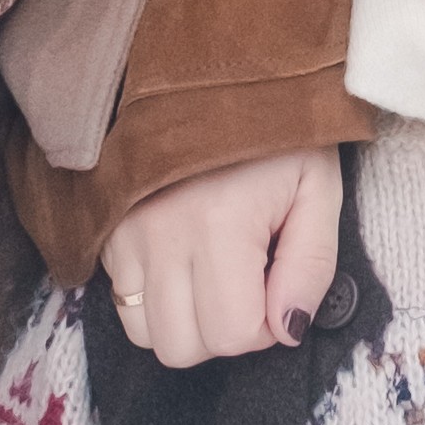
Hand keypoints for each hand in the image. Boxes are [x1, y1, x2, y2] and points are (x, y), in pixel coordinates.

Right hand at [96, 146, 342, 363]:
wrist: (210, 76)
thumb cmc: (275, 133)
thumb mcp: (318, 189)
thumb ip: (311, 266)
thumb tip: (288, 330)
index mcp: (220, 224)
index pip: (231, 333)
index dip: (266, 327)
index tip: (277, 284)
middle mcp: (161, 236)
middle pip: (182, 347)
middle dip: (223, 332)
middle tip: (248, 287)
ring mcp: (125, 235)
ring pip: (145, 335)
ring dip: (185, 323)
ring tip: (214, 279)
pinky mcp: (107, 233)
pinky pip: (122, 304)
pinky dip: (155, 302)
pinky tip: (184, 265)